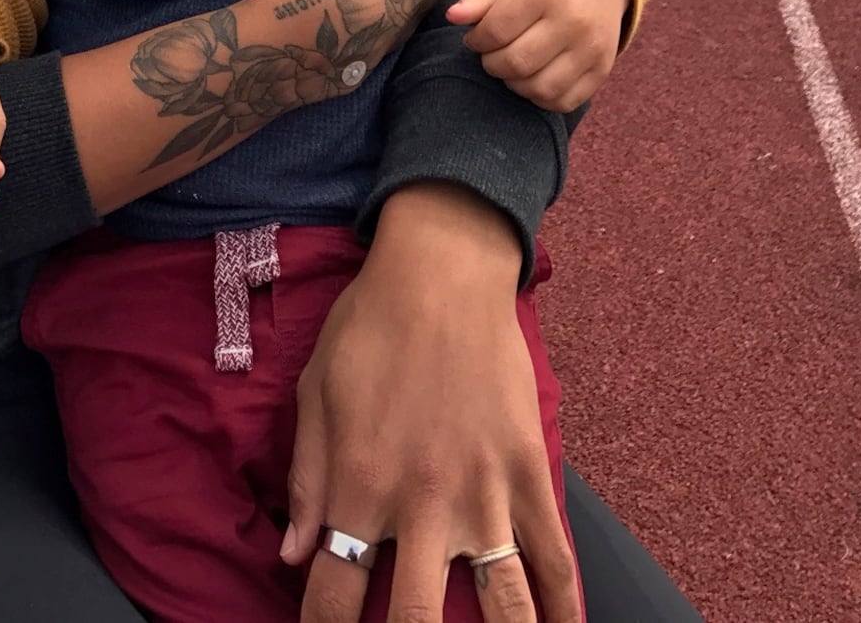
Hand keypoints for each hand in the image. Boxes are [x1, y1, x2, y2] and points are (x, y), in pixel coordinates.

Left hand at [284, 185, 580, 622]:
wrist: (441, 272)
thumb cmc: (369, 326)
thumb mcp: (315, 394)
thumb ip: (306, 481)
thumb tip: (294, 556)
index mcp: (358, 485)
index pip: (333, 594)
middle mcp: (421, 504)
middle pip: (413, 622)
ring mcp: (482, 494)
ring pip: (502, 609)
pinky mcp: (527, 473)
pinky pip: (554, 558)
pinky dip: (566, 609)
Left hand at [446, 0, 628, 111]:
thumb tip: (452, 17)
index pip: (496, 30)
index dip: (476, 40)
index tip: (475, 38)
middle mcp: (572, 20)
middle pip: (516, 63)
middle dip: (492, 64)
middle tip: (491, 54)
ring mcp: (591, 49)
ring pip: (539, 88)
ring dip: (514, 83)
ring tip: (511, 65)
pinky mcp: (602, 70)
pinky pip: (564, 101)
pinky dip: (541, 97)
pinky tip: (534, 78)